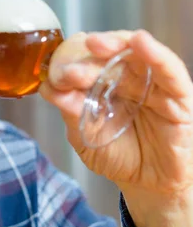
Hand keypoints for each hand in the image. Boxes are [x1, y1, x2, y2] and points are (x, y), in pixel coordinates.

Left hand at [39, 30, 192, 226]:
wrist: (145, 184)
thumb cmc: (115, 154)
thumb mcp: (83, 134)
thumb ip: (69, 110)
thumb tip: (48, 87)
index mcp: (102, 81)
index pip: (86, 57)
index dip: (69, 58)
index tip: (54, 72)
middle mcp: (127, 77)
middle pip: (109, 50)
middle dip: (86, 53)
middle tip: (68, 67)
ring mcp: (152, 84)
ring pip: (137, 53)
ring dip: (115, 45)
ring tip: (95, 44)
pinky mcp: (178, 98)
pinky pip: (171, 71)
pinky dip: (157, 54)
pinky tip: (141, 42)